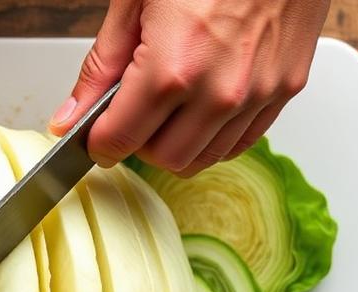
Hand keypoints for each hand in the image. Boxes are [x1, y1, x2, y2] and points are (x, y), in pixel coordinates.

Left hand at [50, 0, 329, 176]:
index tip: (95, 136)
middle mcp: (219, 90)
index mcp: (172, 67)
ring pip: (201, 159)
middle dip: (137, 144)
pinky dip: (212, 137)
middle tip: (131, 115)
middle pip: (161, 159)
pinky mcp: (285, 89)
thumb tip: (72, 114)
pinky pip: (240, 142)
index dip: (98, 143)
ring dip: (175, 145)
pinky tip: (199, 109)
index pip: (119, 140)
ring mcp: (257, 93)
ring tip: (166, 108)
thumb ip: (100, 66)